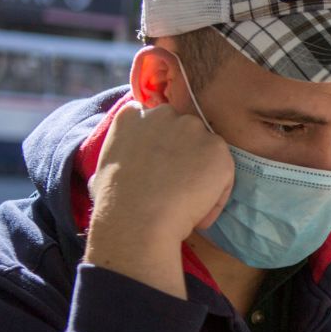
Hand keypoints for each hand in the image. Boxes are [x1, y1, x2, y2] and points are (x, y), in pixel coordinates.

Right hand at [85, 103, 233, 297]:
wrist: (138, 217)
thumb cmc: (115, 202)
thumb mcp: (106, 165)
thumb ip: (123, 151)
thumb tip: (127, 160)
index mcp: (132, 115)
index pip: (153, 118)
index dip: (162, 143)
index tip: (162, 166)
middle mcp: (164, 114)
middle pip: (184, 130)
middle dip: (185, 154)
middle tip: (178, 186)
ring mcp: (193, 129)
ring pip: (207, 151)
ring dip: (203, 174)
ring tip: (187, 204)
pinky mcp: (217, 148)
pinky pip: (224, 174)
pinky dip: (217, 195)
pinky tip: (198, 214)